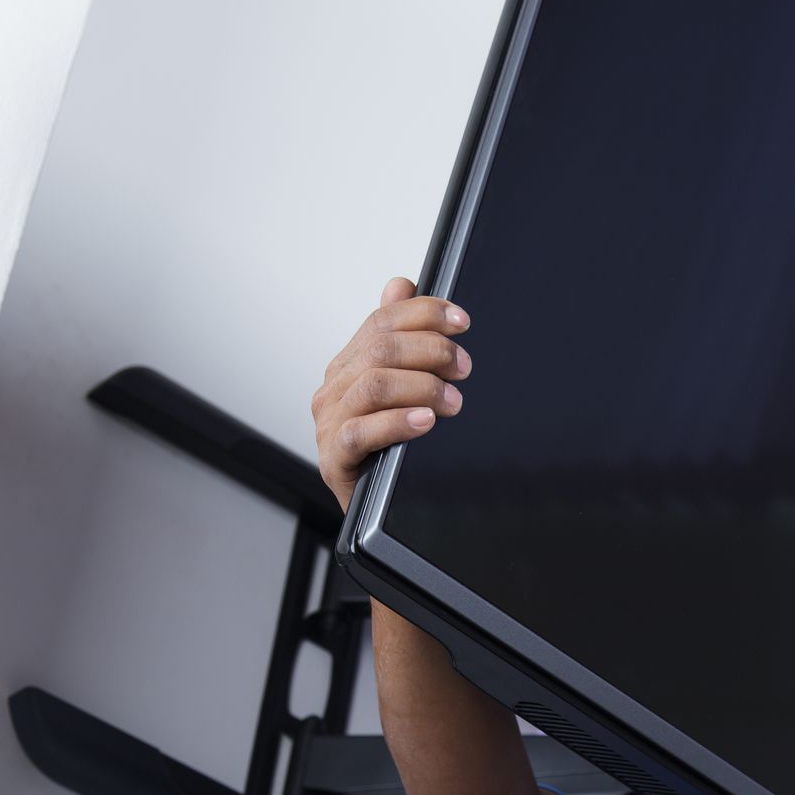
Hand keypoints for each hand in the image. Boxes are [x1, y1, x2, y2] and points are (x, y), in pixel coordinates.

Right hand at [312, 275, 470, 514]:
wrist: (374, 510)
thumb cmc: (389, 445)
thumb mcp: (399, 388)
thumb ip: (397, 334)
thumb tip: (400, 284)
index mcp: (350, 362)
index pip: (383, 320)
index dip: (425, 313)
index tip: (462, 322)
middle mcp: (335, 386)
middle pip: (382, 347)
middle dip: (432, 351)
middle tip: (464, 368)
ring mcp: (330, 421)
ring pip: (375, 383)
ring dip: (423, 386)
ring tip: (452, 400)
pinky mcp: (333, 457)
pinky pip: (360, 432)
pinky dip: (397, 422)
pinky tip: (425, 421)